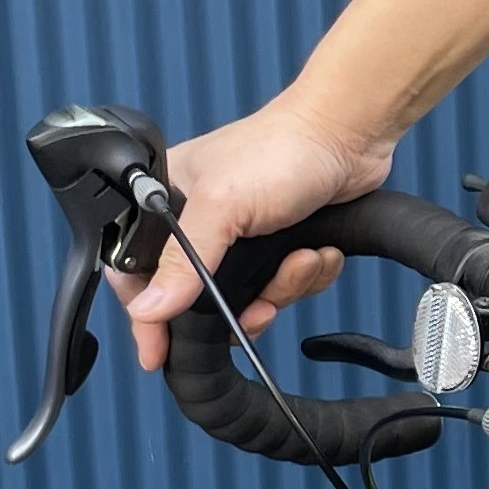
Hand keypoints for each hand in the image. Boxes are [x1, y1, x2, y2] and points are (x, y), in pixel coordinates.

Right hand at [119, 99, 395, 371]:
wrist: (351, 136)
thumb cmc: (281, 148)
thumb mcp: (221, 207)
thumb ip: (183, 262)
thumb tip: (150, 309)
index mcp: (167, 200)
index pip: (137, 269)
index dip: (147, 314)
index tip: (156, 352)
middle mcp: (202, 221)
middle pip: (197, 295)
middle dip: (235, 306)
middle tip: (257, 310)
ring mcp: (244, 236)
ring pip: (248, 298)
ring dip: (280, 288)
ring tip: (299, 260)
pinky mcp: (282, 246)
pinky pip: (284, 287)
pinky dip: (305, 276)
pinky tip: (316, 252)